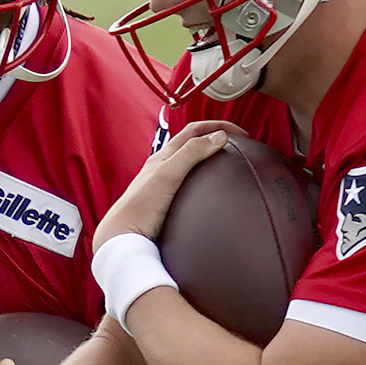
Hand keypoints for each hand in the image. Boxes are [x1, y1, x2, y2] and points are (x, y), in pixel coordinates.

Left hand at [95, 119, 240, 246]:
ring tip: (228, 165)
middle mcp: (163, 167)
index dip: (219, 126)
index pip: (195, 130)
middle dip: (216, 138)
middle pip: (193, 143)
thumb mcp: (168, 174)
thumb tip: (220, 136)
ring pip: (190, 163)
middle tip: (238, 146)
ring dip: (209, 157)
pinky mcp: (165, 203)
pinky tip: (210, 193)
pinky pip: (188, 184)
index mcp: (163, 156)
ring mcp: (164, 185)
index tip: (242, 135)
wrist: (123, 237)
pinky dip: (203, 179)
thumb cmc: (141, 206)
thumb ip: (192, 153)